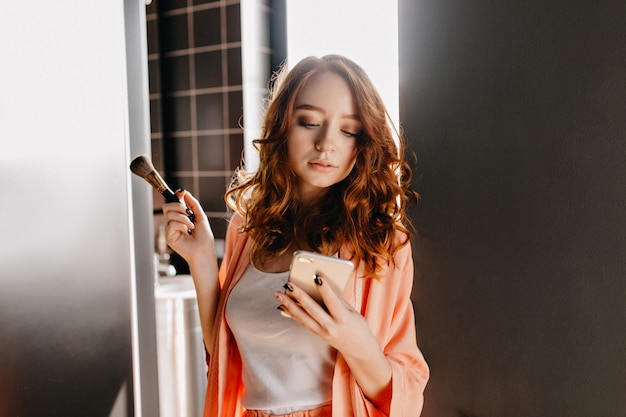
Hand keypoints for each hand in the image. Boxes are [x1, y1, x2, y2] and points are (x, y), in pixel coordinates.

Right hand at [162, 189, 214, 262]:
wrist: (204, 250)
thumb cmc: (204, 237)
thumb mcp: (200, 216)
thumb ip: (192, 203)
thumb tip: (184, 192)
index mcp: (181, 217)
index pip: (173, 203)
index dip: (176, 196)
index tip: (181, 193)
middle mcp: (174, 222)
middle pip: (167, 207)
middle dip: (178, 206)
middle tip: (188, 213)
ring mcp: (171, 230)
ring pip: (170, 214)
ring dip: (183, 218)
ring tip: (191, 226)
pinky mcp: (169, 236)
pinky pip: (171, 224)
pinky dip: (182, 225)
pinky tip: (188, 232)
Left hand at [275, 275, 392, 408]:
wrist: (359, 350)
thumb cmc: (358, 327)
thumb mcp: (352, 312)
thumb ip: (338, 299)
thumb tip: (323, 285)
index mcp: (344, 319)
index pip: (332, 302)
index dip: (325, 289)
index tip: (317, 277)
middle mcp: (331, 327)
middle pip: (312, 309)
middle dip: (299, 296)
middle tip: (288, 284)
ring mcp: (322, 332)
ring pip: (303, 317)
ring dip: (289, 305)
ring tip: (279, 294)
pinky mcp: (317, 334)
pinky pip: (302, 322)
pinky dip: (292, 313)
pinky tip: (283, 306)